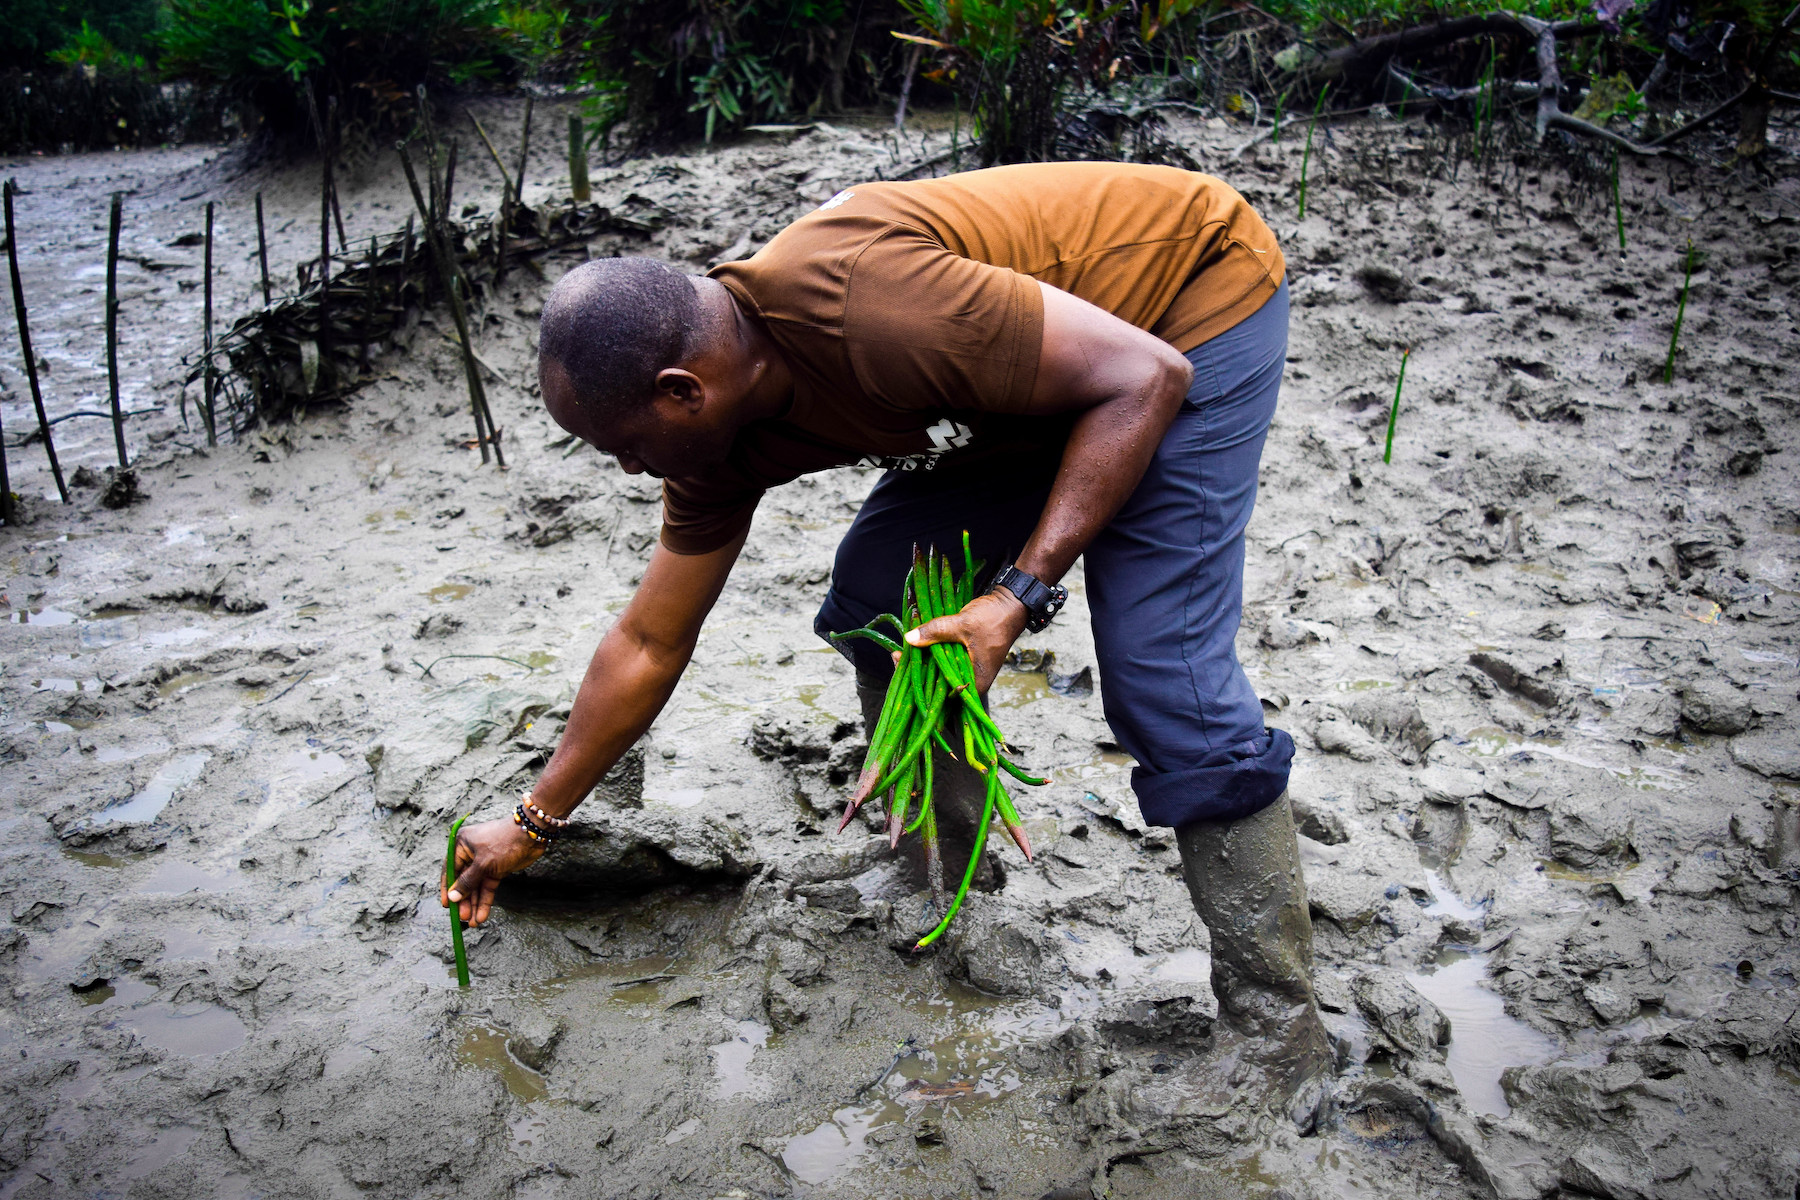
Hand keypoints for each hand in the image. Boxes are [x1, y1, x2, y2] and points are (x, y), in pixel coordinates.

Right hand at [441, 817, 544, 925]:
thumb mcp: (483, 863)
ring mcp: (484, 862)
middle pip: (463, 881)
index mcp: (461, 845)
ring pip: (476, 887)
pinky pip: (487, 887)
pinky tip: (482, 915)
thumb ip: (468, 882)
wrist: (531, 834)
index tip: (447, 905)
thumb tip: (453, 897)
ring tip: (473, 922)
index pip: (450, 870)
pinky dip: (485, 900)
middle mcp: (470, 853)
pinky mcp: (497, 869)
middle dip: (464, 900)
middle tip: (463, 917)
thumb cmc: (503, 842)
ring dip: (475, 904)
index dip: (448, 889)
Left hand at [903, 588, 1029, 694]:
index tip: (900, 667)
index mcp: (974, 684)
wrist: (1010, 605)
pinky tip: (916, 646)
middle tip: (897, 656)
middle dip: (916, 672)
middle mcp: (971, 683)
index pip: (941, 695)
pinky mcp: (964, 661)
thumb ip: (936, 631)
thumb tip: (909, 638)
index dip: (918, 684)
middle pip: (937, 686)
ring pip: (939, 673)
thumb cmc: (994, 619)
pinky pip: (943, 663)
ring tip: (902, 651)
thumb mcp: (963, 624)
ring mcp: (967, 672)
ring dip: (922, 662)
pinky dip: (930, 655)